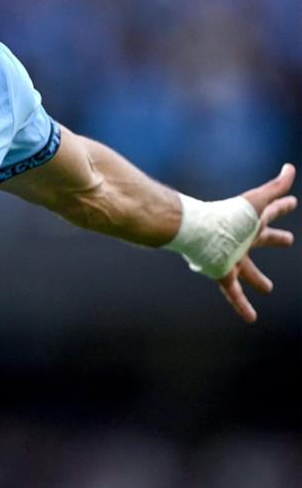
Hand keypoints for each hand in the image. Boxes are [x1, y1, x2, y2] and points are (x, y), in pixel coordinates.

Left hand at [219, 164, 296, 322]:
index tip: (291, 201)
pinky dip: (242, 305)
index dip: (283, 205)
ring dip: (258, 279)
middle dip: (275, 239)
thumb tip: (290, 168)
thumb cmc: (227, 216)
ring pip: (248, 270)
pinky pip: (233, 292)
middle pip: (262, 239)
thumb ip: (275, 188)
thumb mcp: (256, 202)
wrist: (196, 231)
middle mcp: (242, 239)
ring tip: (267, 289)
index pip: (271, 211)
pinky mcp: (223, 272)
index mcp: (251, 222)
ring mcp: (232, 256)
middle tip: (287, 240)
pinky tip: (251, 318)